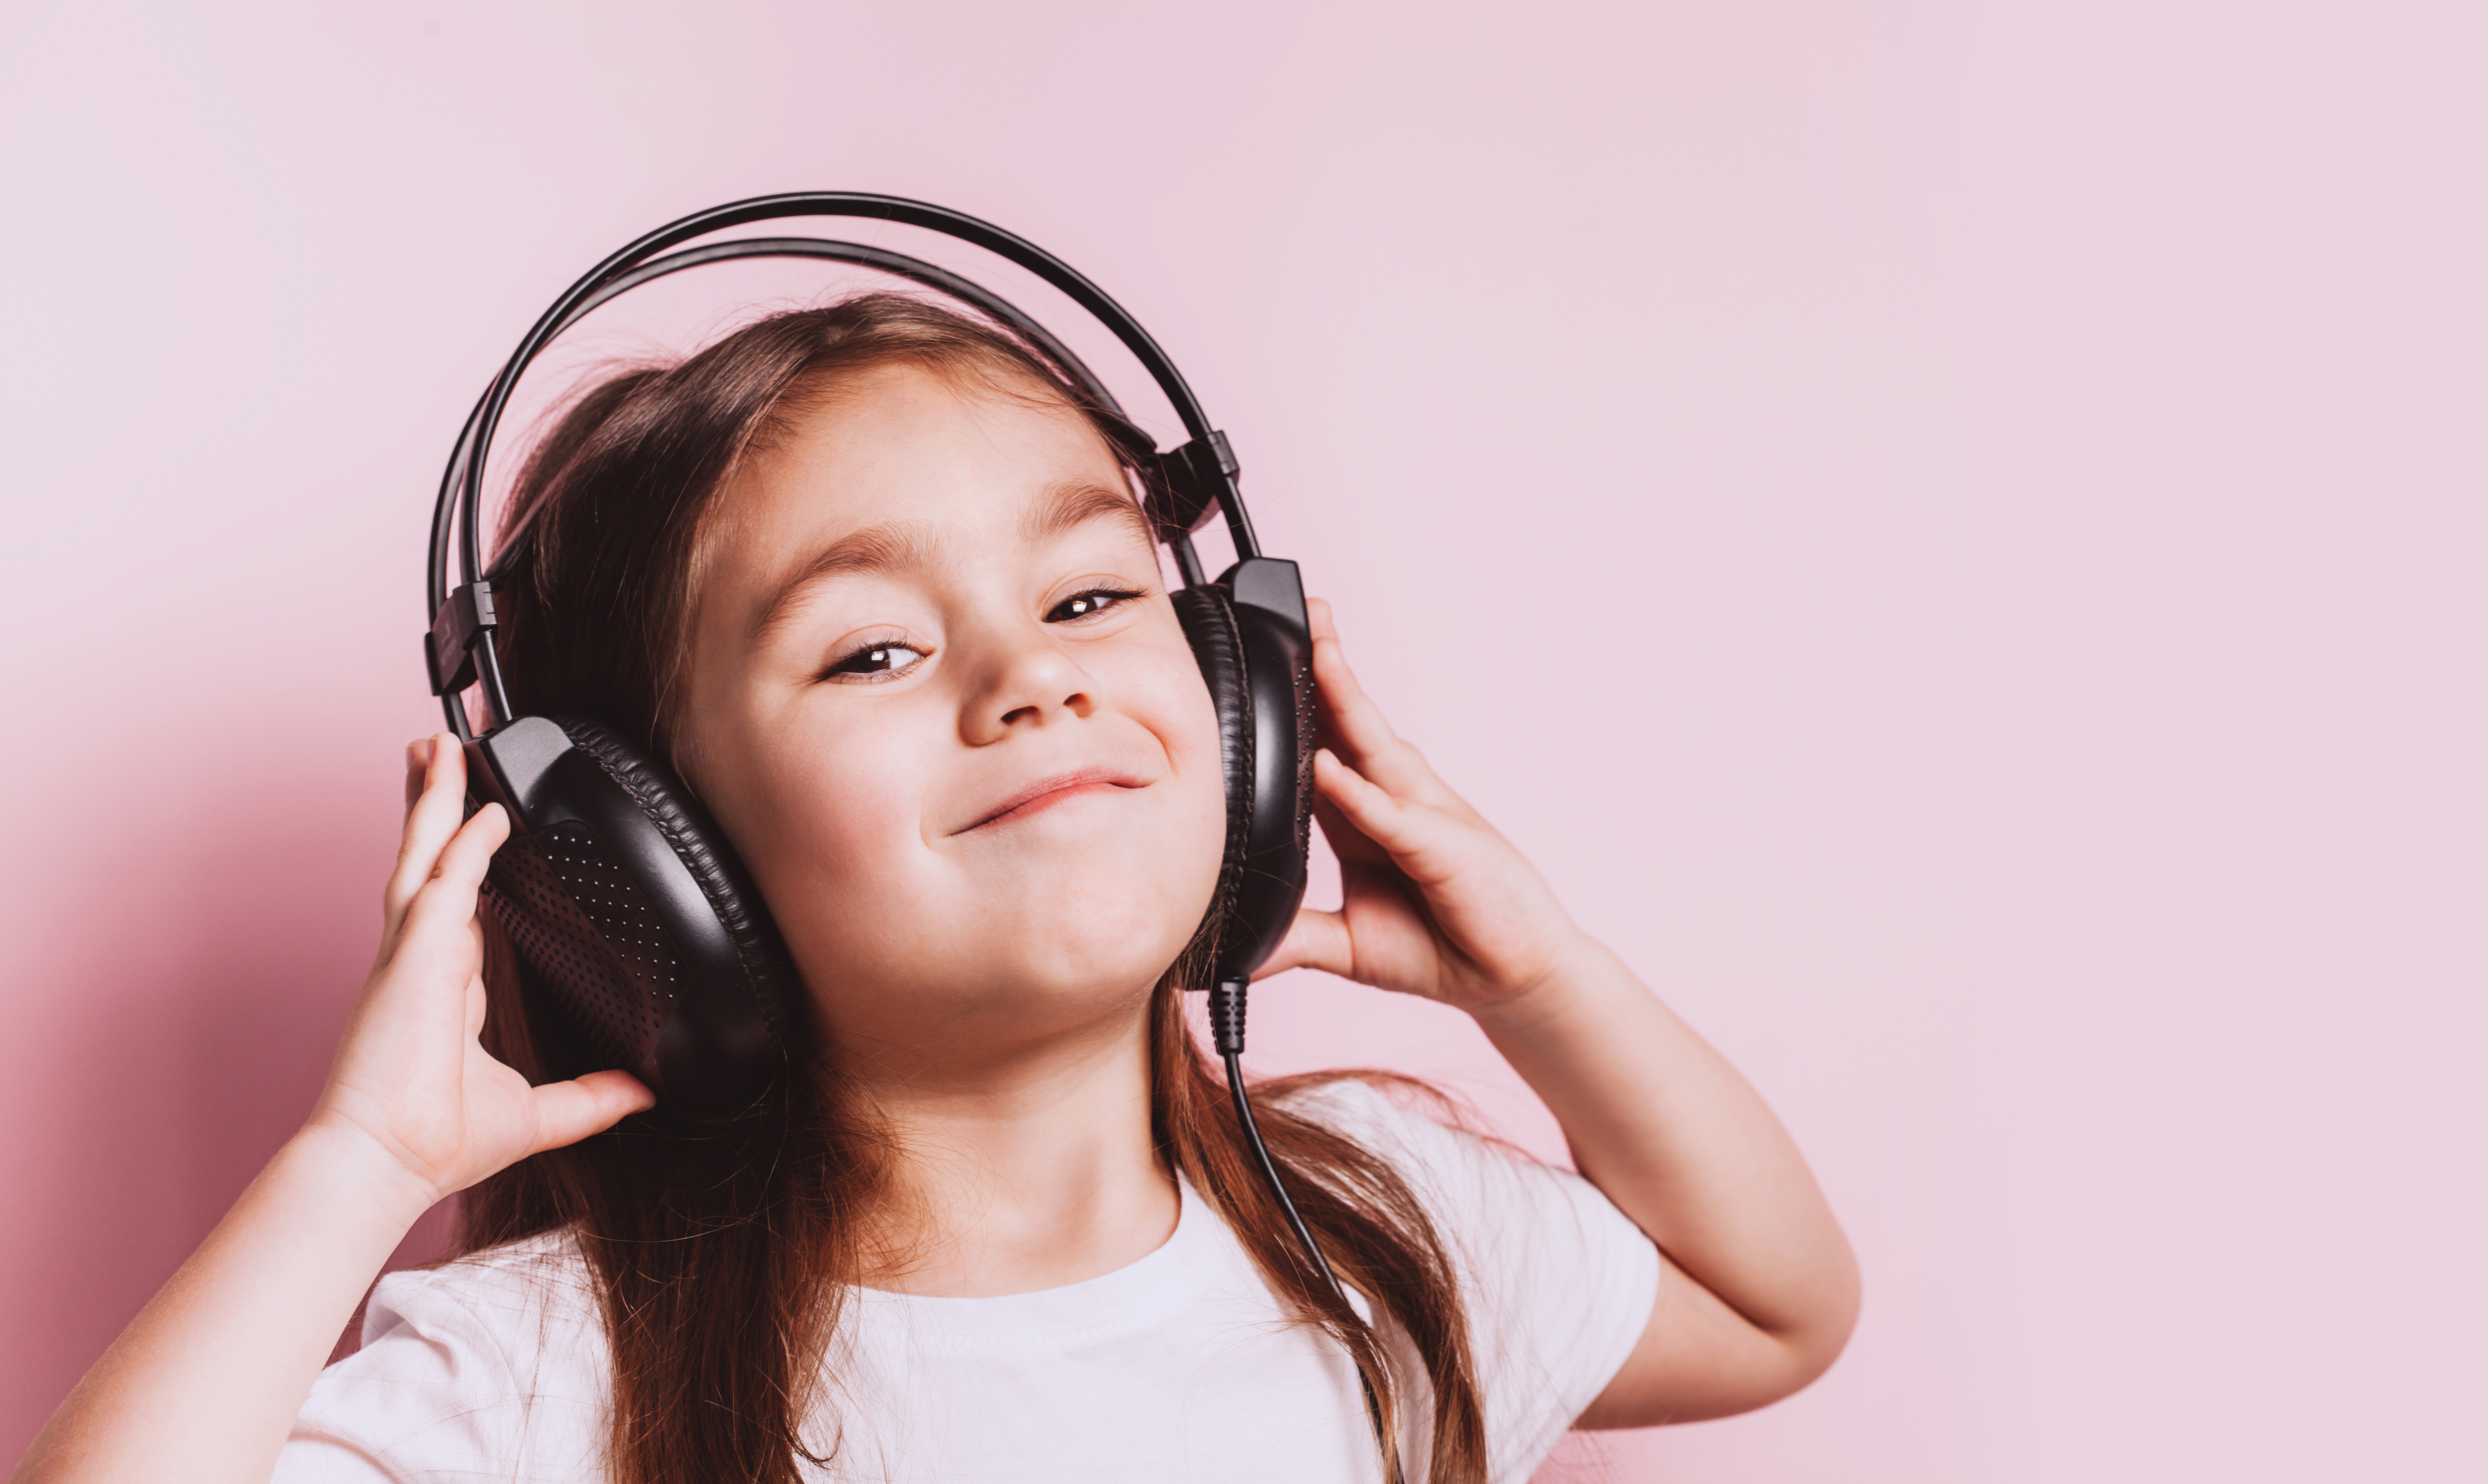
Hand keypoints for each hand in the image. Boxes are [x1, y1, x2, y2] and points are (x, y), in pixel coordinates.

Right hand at [302, 735, 651, 1214]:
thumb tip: (643, 1094)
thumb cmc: (435, 1143)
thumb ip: (593, 1098)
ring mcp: (411, 957)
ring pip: (425, 856)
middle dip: (435, 804)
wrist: (387, 1165)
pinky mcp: (411, 963)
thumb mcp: (539, 1114)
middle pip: (429, 859)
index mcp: (444, 986)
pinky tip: (485, 811)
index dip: (466, 857)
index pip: (456, 901)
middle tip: (442, 751)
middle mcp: (423, 962)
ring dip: (436, 801)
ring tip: (443, 748)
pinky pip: (441, 887)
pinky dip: (464, 846)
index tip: (480, 819)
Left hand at [1260, 600, 1589, 1024]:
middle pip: (1346, 724)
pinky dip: (1358, 792)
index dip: (1288, 710)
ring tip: (1310, 649)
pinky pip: (1390, 815)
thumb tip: (1231, 949)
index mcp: (1365, 817)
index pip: (1316, 750)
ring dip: (1341, 696)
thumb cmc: (1441, 947)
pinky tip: (1326, 768)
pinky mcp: (1440, 846)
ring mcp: (1420, 815)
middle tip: (1286, 613)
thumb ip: (1292, 938)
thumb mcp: (1347, 944)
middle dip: (1317, 668)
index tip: (1249, 670)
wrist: (1510, 977)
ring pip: (1372, 745)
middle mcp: (1394, 800)